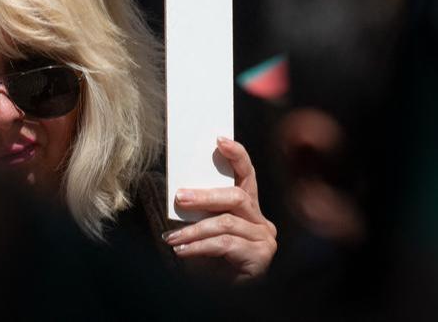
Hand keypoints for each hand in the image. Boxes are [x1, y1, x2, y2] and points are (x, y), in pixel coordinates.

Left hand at [165, 137, 277, 281]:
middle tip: (180, 197)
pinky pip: (226, 243)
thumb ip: (201, 214)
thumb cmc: (214, 266)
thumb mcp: (205, 234)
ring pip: (227, 221)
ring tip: (173, 238)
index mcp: (250, 211)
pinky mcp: (261, 256)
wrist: (228, 298)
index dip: (237, 155)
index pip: (247, 176)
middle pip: (237, 196)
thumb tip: (180, 193)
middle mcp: (262, 222)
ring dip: (195, 229)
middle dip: (205, 195)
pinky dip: (200, 247)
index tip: (220, 140)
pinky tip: (183, 252)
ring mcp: (264, 239)